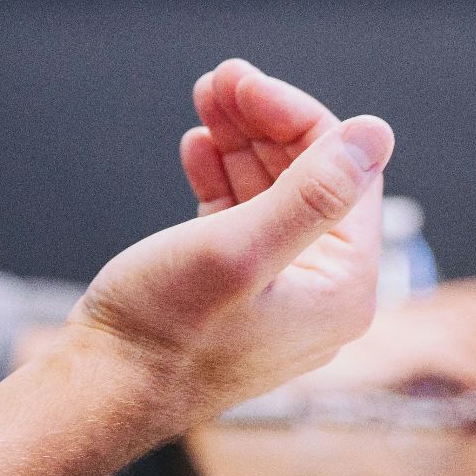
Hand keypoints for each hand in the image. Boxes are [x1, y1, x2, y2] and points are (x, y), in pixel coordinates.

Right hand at [180, 61, 475, 395]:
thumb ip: (312, 193)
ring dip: (241, 143)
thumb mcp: (239, 250)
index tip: (243, 82)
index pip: (345, 173)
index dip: (295, 116)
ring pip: (273, 194)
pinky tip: (198, 149)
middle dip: (265, 123)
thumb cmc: (163, 334)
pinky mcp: (238, 294)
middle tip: (219, 80)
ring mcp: (281, 294)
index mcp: (344, 288)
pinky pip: (244, 221)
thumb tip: (375, 134)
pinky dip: (223, 179)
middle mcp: (323, 293)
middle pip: (311, 179)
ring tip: (205, 101)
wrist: (100, 395)